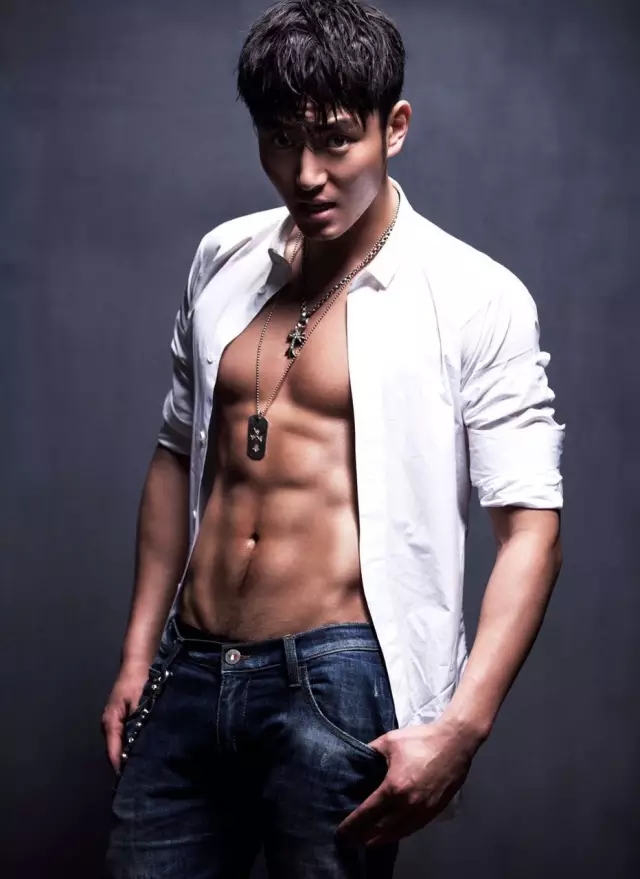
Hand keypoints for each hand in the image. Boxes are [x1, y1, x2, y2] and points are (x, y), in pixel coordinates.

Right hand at [101, 661, 148, 773]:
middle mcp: (109, 724)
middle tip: (142, 776)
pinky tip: (143, 748)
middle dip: (125, 763)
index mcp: (111, 722)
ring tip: (144, 766)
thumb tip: (137, 746)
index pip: (113, 752)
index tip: (131, 782)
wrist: (138, 662)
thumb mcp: (140, 703)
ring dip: (129, 753)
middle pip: (115, 751)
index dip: (121, 767)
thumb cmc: (139, 681)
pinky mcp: (121, 716)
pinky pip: (123, 736)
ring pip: (119, 743)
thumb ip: (137, 724)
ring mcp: (114, 720)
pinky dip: (131, 744)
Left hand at [337, 715, 480, 846]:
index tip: (341, 832)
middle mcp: (408, 804)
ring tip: (369, 841)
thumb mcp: (389, 741)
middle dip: (364, 836)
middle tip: (352, 840)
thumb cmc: (420, 740)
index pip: (368, 812)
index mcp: (394, 787)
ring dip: (382, 839)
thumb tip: (358, 759)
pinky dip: (401, 833)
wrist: (454, 742)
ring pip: (398, 832)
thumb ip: (370, 751)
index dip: (353, 824)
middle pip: (381, 829)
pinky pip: (414, 828)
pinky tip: (393, 833)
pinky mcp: (435, 810)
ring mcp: (423, 810)